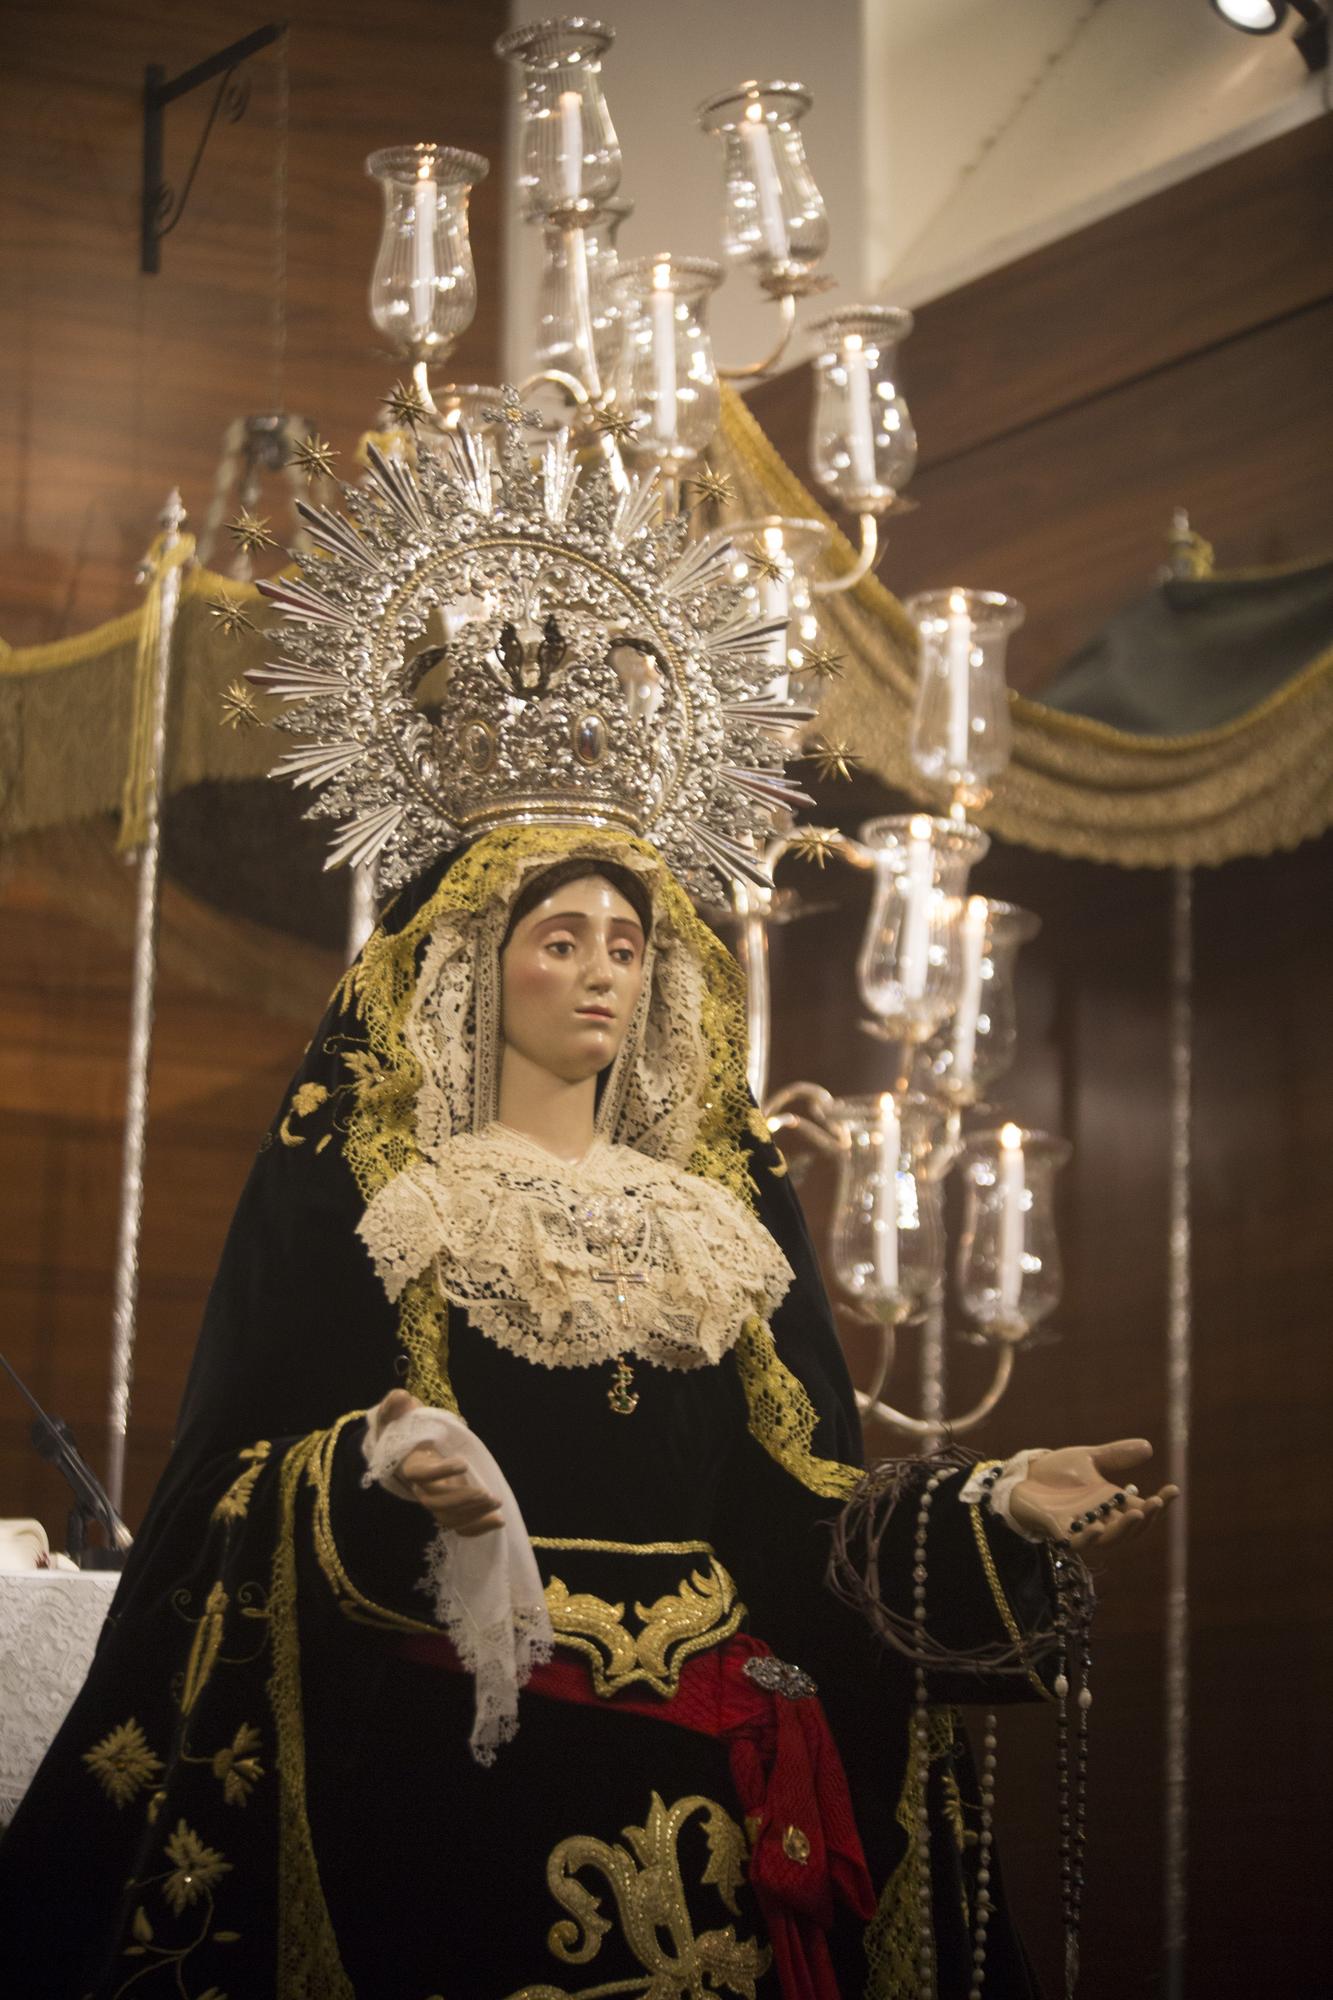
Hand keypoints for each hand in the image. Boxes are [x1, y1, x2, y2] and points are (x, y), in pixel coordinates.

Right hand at [369, 1389, 503, 1537]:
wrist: (408, 1448)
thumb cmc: (407, 1429)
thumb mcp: (400, 1413)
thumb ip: (396, 1404)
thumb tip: (402, 1398)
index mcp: (410, 1464)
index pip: (421, 1474)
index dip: (441, 1472)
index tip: (464, 1462)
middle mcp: (420, 1487)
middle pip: (436, 1502)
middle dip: (463, 1500)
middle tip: (489, 1494)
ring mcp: (433, 1500)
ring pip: (448, 1518)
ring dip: (473, 1514)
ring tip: (496, 1504)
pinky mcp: (446, 1508)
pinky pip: (459, 1525)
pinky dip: (478, 1527)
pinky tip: (498, 1521)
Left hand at [1009, 1438, 1178, 1551]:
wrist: (1021, 1476)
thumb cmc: (1054, 1471)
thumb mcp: (1088, 1458)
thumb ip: (1115, 1455)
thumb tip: (1149, 1447)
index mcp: (1111, 1504)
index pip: (1142, 1509)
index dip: (1159, 1504)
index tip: (1173, 1489)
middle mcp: (1100, 1519)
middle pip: (1130, 1528)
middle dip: (1146, 1518)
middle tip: (1155, 1503)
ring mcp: (1080, 1528)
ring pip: (1109, 1539)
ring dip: (1124, 1530)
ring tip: (1136, 1514)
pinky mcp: (1059, 1532)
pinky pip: (1077, 1542)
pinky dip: (1088, 1537)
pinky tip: (1097, 1527)